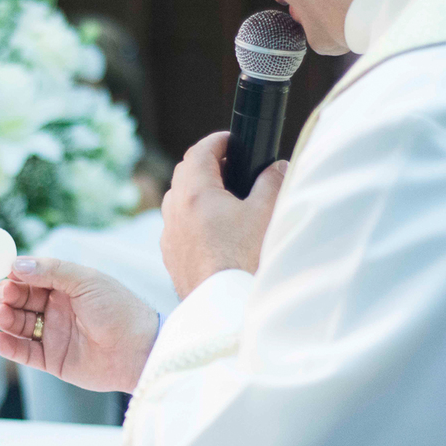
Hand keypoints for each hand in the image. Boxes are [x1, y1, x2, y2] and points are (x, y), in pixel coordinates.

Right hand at [0, 258, 157, 393]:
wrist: (139, 350)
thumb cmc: (118, 310)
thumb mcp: (86, 281)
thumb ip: (51, 270)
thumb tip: (16, 264)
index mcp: (67, 286)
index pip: (33, 277)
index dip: (17, 274)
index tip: (2, 270)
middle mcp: (58, 309)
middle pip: (22, 300)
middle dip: (9, 296)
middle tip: (5, 294)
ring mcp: (54, 335)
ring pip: (19, 325)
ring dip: (6, 319)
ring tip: (2, 315)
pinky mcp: (53, 360)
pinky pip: (24, 353)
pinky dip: (8, 346)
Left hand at [161, 131, 287, 298]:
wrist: (226, 305)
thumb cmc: (246, 259)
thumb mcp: (265, 213)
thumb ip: (271, 182)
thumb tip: (275, 167)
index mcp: (195, 193)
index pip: (199, 152)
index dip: (217, 141)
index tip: (232, 140)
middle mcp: (174, 211)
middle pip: (184, 174)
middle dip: (206, 164)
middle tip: (231, 166)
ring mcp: (169, 236)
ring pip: (176, 201)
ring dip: (195, 192)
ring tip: (222, 198)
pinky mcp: (170, 257)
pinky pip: (176, 227)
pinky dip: (190, 218)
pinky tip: (212, 230)